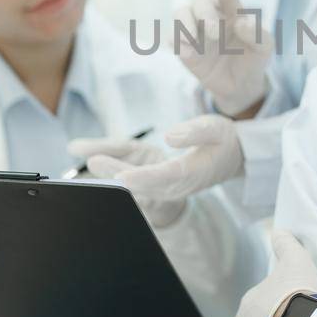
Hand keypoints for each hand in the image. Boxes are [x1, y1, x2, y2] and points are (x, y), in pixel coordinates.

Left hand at [70, 116, 243, 222]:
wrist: (231, 159)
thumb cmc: (224, 140)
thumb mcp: (216, 128)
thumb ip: (195, 132)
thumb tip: (169, 136)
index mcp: (192, 172)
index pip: (165, 176)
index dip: (144, 179)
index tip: (124, 177)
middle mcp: (177, 185)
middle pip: (143, 183)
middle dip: (116, 174)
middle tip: (92, 161)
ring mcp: (166, 188)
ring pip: (135, 184)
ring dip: (110, 173)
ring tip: (85, 155)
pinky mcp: (158, 184)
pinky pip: (134, 180)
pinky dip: (115, 170)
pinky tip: (94, 158)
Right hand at [176, 0, 272, 116]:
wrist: (241, 86)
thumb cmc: (254, 58)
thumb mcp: (264, 48)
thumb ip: (257, 34)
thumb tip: (243, 22)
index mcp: (232, 12)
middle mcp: (211, 17)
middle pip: (200, 2)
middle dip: (206, 14)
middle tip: (216, 31)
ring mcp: (196, 32)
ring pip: (180, 14)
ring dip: (185, 23)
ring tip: (193, 38)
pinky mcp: (185, 49)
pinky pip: (173, 40)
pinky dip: (177, 42)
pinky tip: (188, 52)